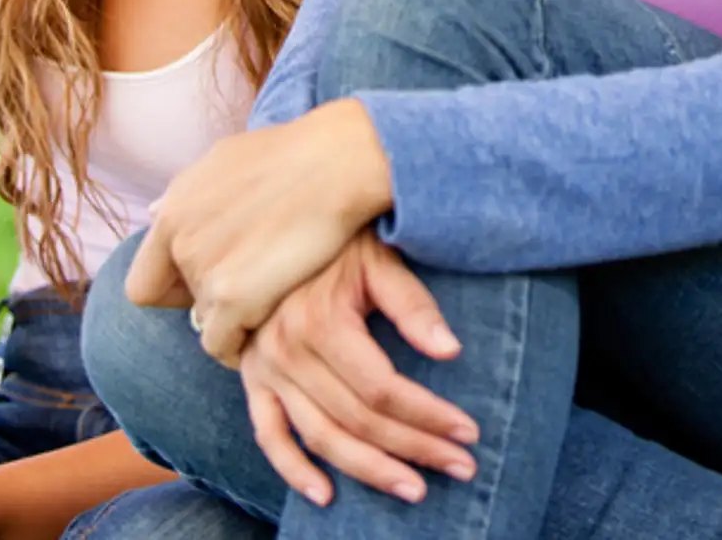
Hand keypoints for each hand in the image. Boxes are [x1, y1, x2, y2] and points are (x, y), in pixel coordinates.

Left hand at [126, 102, 394, 363]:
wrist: (339, 162)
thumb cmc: (296, 154)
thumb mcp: (228, 159)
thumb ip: (191, 196)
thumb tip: (155, 213)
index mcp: (174, 207)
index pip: (144, 281)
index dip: (177, 288)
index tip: (214, 278)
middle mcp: (179, 239)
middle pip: (183, 303)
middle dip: (213, 299)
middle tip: (253, 285)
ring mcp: (203, 269)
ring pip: (208, 322)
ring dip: (235, 316)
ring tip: (272, 297)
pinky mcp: (233, 297)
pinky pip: (223, 345)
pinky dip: (243, 345)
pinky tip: (270, 327)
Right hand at [240, 232, 478, 506]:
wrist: (280, 225)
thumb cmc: (344, 241)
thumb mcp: (380, 258)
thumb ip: (413, 304)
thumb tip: (452, 351)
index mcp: (321, 320)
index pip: (383, 388)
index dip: (428, 415)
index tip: (468, 433)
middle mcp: (288, 351)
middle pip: (357, 419)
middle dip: (413, 448)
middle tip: (461, 468)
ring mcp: (266, 369)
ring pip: (319, 437)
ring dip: (368, 471)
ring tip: (414, 489)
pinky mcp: (253, 379)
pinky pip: (268, 435)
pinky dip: (293, 470)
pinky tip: (326, 496)